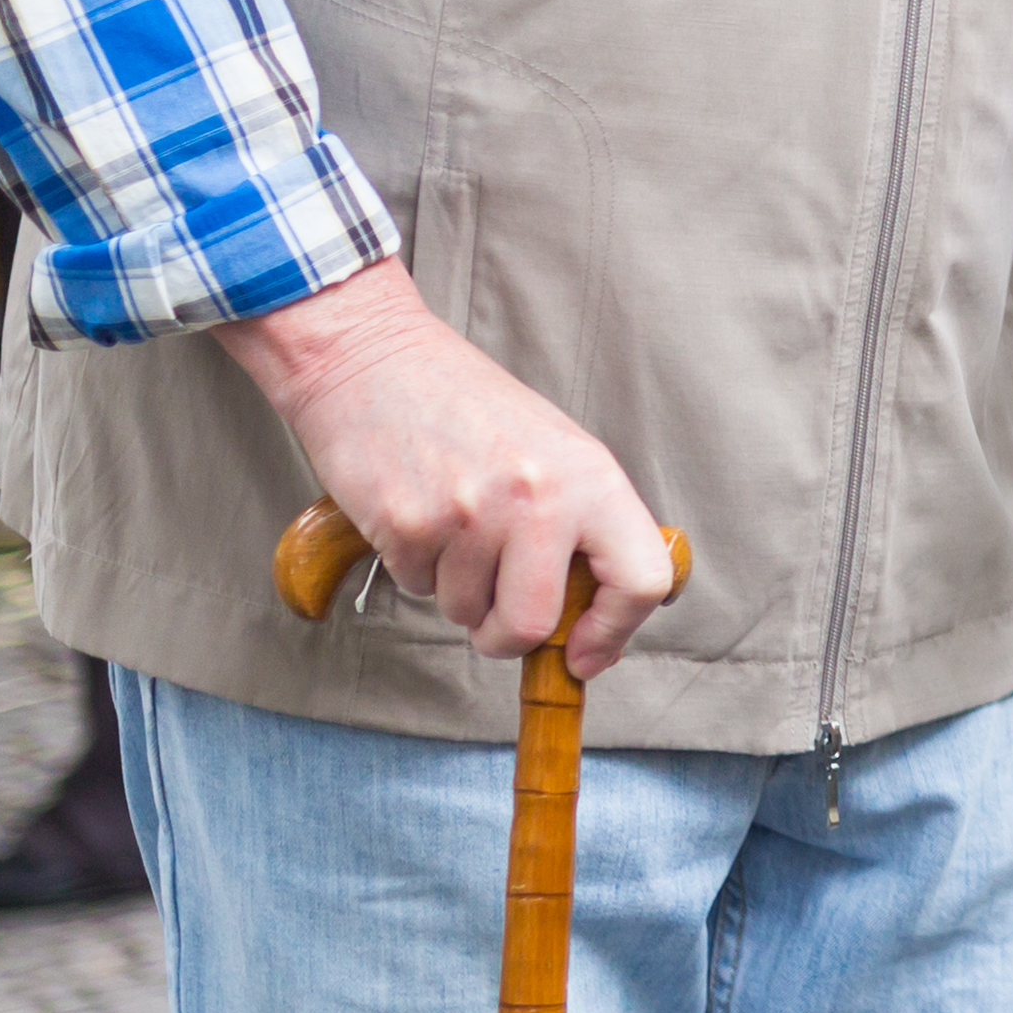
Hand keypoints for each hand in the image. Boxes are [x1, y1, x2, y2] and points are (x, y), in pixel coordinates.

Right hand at [222, 261, 681, 678]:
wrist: (371, 358)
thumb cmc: (466, 408)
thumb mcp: (553, 452)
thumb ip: (581, 527)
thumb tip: (594, 623)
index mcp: (591, 477)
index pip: (641, 579)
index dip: (617, 632)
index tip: (587, 654)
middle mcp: (538, 497)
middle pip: (534, 625)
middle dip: (508, 637)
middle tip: (495, 616)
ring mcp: (470, 513)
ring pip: (467, 613)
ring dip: (457, 591)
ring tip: (452, 525)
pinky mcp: (408, 525)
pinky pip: (418, 587)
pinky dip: (416, 567)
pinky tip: (416, 512)